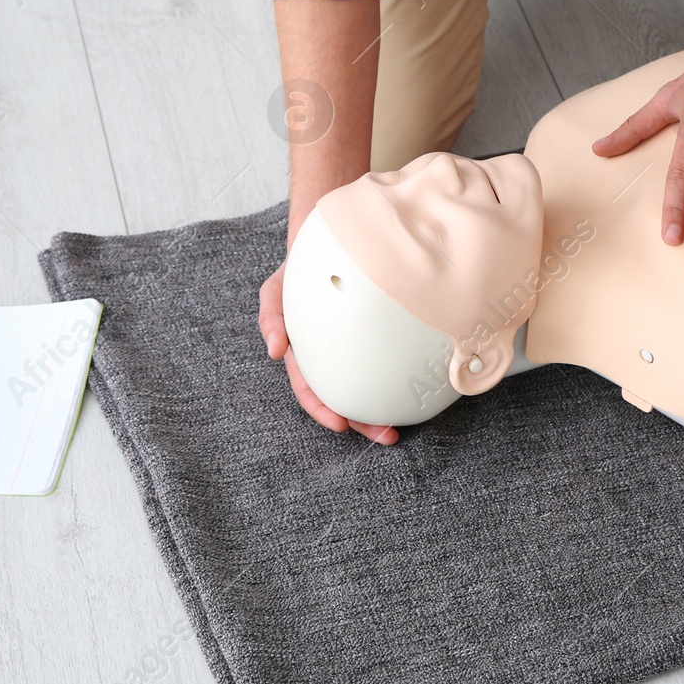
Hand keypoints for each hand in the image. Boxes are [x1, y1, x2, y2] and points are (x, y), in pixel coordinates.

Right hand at [258, 260, 398, 444]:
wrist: (326, 246)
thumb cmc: (297, 272)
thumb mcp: (275, 291)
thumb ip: (270, 318)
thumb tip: (274, 352)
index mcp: (304, 355)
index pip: (312, 390)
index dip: (324, 411)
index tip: (343, 426)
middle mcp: (327, 359)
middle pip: (344, 399)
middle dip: (363, 423)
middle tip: (387, 437)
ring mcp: (350, 351)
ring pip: (367, 388)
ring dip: (382, 412)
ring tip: (401, 428)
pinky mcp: (376, 338)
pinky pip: (386, 365)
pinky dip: (396, 382)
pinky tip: (413, 393)